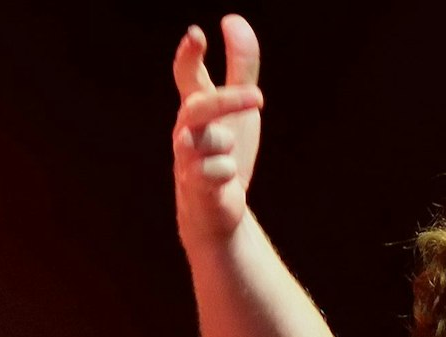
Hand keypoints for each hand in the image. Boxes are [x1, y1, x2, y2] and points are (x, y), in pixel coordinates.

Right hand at [171, 15, 263, 244]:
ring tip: (231, 149)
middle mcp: (187, 129)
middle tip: (259, 96)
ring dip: (223, 141)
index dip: (189, 55)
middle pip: (198, 107)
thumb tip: (233, 21)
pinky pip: (212, 172)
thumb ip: (240, 67)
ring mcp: (188, 158)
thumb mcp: (238, 107)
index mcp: (196, 107)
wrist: (217, 206)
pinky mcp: (197, 185)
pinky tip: (228, 176)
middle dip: (227, 100)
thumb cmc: (225, 151)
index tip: (197, 35)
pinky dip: (225, 172)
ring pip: (202, 140)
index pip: (186, 76)